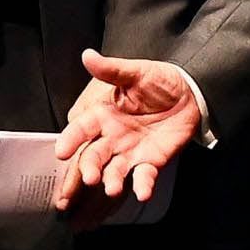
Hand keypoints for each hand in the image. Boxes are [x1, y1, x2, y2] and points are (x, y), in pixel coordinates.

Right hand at [55, 53, 202, 209]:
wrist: (189, 92)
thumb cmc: (157, 81)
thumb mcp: (135, 72)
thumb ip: (111, 69)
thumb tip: (88, 56)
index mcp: (102, 115)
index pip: (81, 129)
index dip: (70, 140)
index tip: (61, 151)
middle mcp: (111, 137)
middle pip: (93, 156)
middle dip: (88, 168)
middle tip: (89, 177)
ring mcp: (129, 152)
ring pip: (114, 170)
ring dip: (111, 181)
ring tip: (111, 189)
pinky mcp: (150, 162)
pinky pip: (143, 176)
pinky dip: (142, 186)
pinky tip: (142, 193)